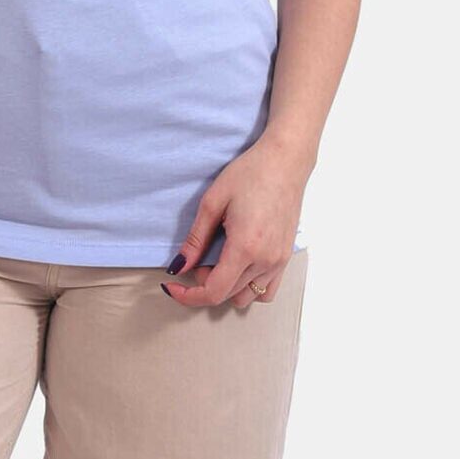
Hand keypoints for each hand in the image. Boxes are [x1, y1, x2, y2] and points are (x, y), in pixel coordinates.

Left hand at [160, 136, 306, 309]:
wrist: (285, 161)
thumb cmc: (251, 174)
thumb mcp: (213, 202)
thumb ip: (195, 240)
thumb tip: (178, 267)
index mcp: (245, 247)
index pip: (213, 291)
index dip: (188, 296)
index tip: (173, 287)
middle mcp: (265, 260)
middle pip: (227, 296)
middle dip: (204, 284)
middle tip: (199, 258)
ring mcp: (279, 261)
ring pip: (246, 297)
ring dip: (227, 287)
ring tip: (221, 260)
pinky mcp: (286, 257)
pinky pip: (267, 290)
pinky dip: (248, 287)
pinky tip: (239, 266)